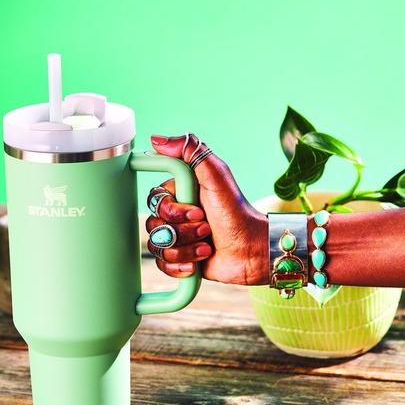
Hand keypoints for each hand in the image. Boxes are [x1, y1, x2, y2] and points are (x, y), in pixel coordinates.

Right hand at [145, 133, 268, 284]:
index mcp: (181, 193)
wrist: (252, 249)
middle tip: (206, 226)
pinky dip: (181, 264)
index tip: (194, 210)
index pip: (154, 198)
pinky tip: (198, 261)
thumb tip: (156, 140)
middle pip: (153, 223)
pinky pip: (162, 264)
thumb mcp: (216, 176)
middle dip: (182, 229)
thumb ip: (191, 151)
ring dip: (185, 247)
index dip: (170, 208)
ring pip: (158, 245)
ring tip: (206, 245)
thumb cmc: (237, 212)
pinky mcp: (181, 259)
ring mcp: (178, 238)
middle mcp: (176, 215)